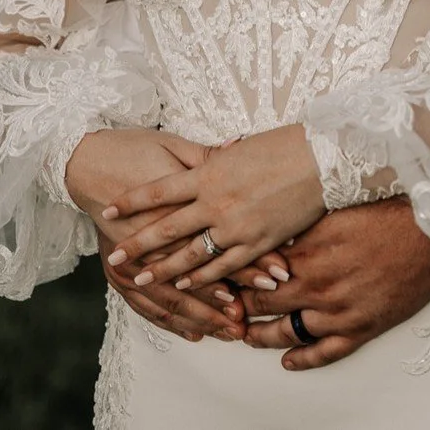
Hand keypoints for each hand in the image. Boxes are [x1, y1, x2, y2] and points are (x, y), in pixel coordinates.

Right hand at [66, 129, 244, 343]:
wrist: (87, 160)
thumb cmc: (133, 148)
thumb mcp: (175, 147)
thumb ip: (209, 158)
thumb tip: (240, 147)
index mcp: (175, 203)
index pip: (219, 238)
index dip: (250, 258)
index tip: (277, 274)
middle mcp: (156, 236)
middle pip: (199, 273)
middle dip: (231, 295)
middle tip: (260, 310)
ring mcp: (135, 258)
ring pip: (174, 298)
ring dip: (204, 316)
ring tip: (230, 330)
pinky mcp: (118, 270)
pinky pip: (147, 305)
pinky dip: (172, 321)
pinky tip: (193, 333)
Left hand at [104, 125, 323, 290]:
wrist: (321, 159)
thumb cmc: (284, 145)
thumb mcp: (240, 149)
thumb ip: (215, 163)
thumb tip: (198, 166)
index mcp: (209, 174)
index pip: (159, 189)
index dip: (131, 201)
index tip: (108, 208)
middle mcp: (215, 203)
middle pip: (166, 228)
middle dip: (137, 244)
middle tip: (115, 256)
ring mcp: (235, 227)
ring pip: (190, 255)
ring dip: (163, 269)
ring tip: (142, 278)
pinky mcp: (256, 244)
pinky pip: (222, 267)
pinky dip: (201, 278)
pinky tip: (186, 285)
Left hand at [236, 198, 429, 370]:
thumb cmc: (388, 212)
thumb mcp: (336, 208)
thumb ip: (301, 222)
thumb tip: (271, 223)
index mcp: (308, 251)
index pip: (257, 270)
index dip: (234, 275)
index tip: (220, 276)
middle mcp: (316, 285)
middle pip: (264, 304)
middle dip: (240, 307)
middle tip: (223, 308)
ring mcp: (338, 312)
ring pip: (287, 333)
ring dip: (262, 336)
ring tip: (246, 335)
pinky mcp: (361, 328)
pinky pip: (324, 353)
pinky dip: (303, 360)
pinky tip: (288, 362)